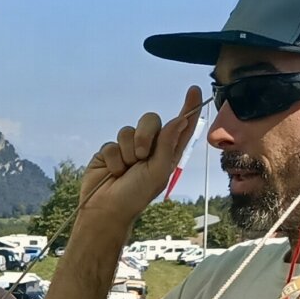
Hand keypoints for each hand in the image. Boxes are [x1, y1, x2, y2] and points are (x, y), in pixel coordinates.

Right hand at [80, 87, 203, 223]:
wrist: (105, 209)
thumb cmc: (136, 195)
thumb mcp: (157, 172)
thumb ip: (168, 145)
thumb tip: (180, 119)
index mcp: (167, 153)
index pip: (180, 125)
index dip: (188, 107)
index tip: (194, 89)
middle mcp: (150, 147)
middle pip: (151, 120)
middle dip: (145, 135)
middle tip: (141, 156)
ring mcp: (128, 148)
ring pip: (128, 131)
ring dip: (127, 152)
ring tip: (125, 170)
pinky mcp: (109, 151)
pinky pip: (111, 144)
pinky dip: (113, 159)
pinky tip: (112, 172)